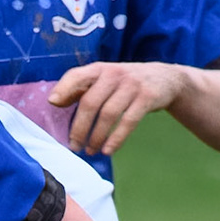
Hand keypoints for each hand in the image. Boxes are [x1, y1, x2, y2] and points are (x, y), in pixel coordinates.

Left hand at [48, 60, 186, 156]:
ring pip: (108, 114)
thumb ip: (81, 88)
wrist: (166, 78)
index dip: (64, 88)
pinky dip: (116, 138)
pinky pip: (129, 121)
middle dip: (79, 128)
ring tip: (89, 151)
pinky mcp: (147, 97)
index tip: (53, 103)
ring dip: (96, 136)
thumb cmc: (124, 83)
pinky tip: (108, 150)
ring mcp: (132, 85)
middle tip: (73, 146)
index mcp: (99, 69)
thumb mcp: (104, 79)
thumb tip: (54, 101)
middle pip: (90, 102)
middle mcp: (114, 74)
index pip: (77, 75)